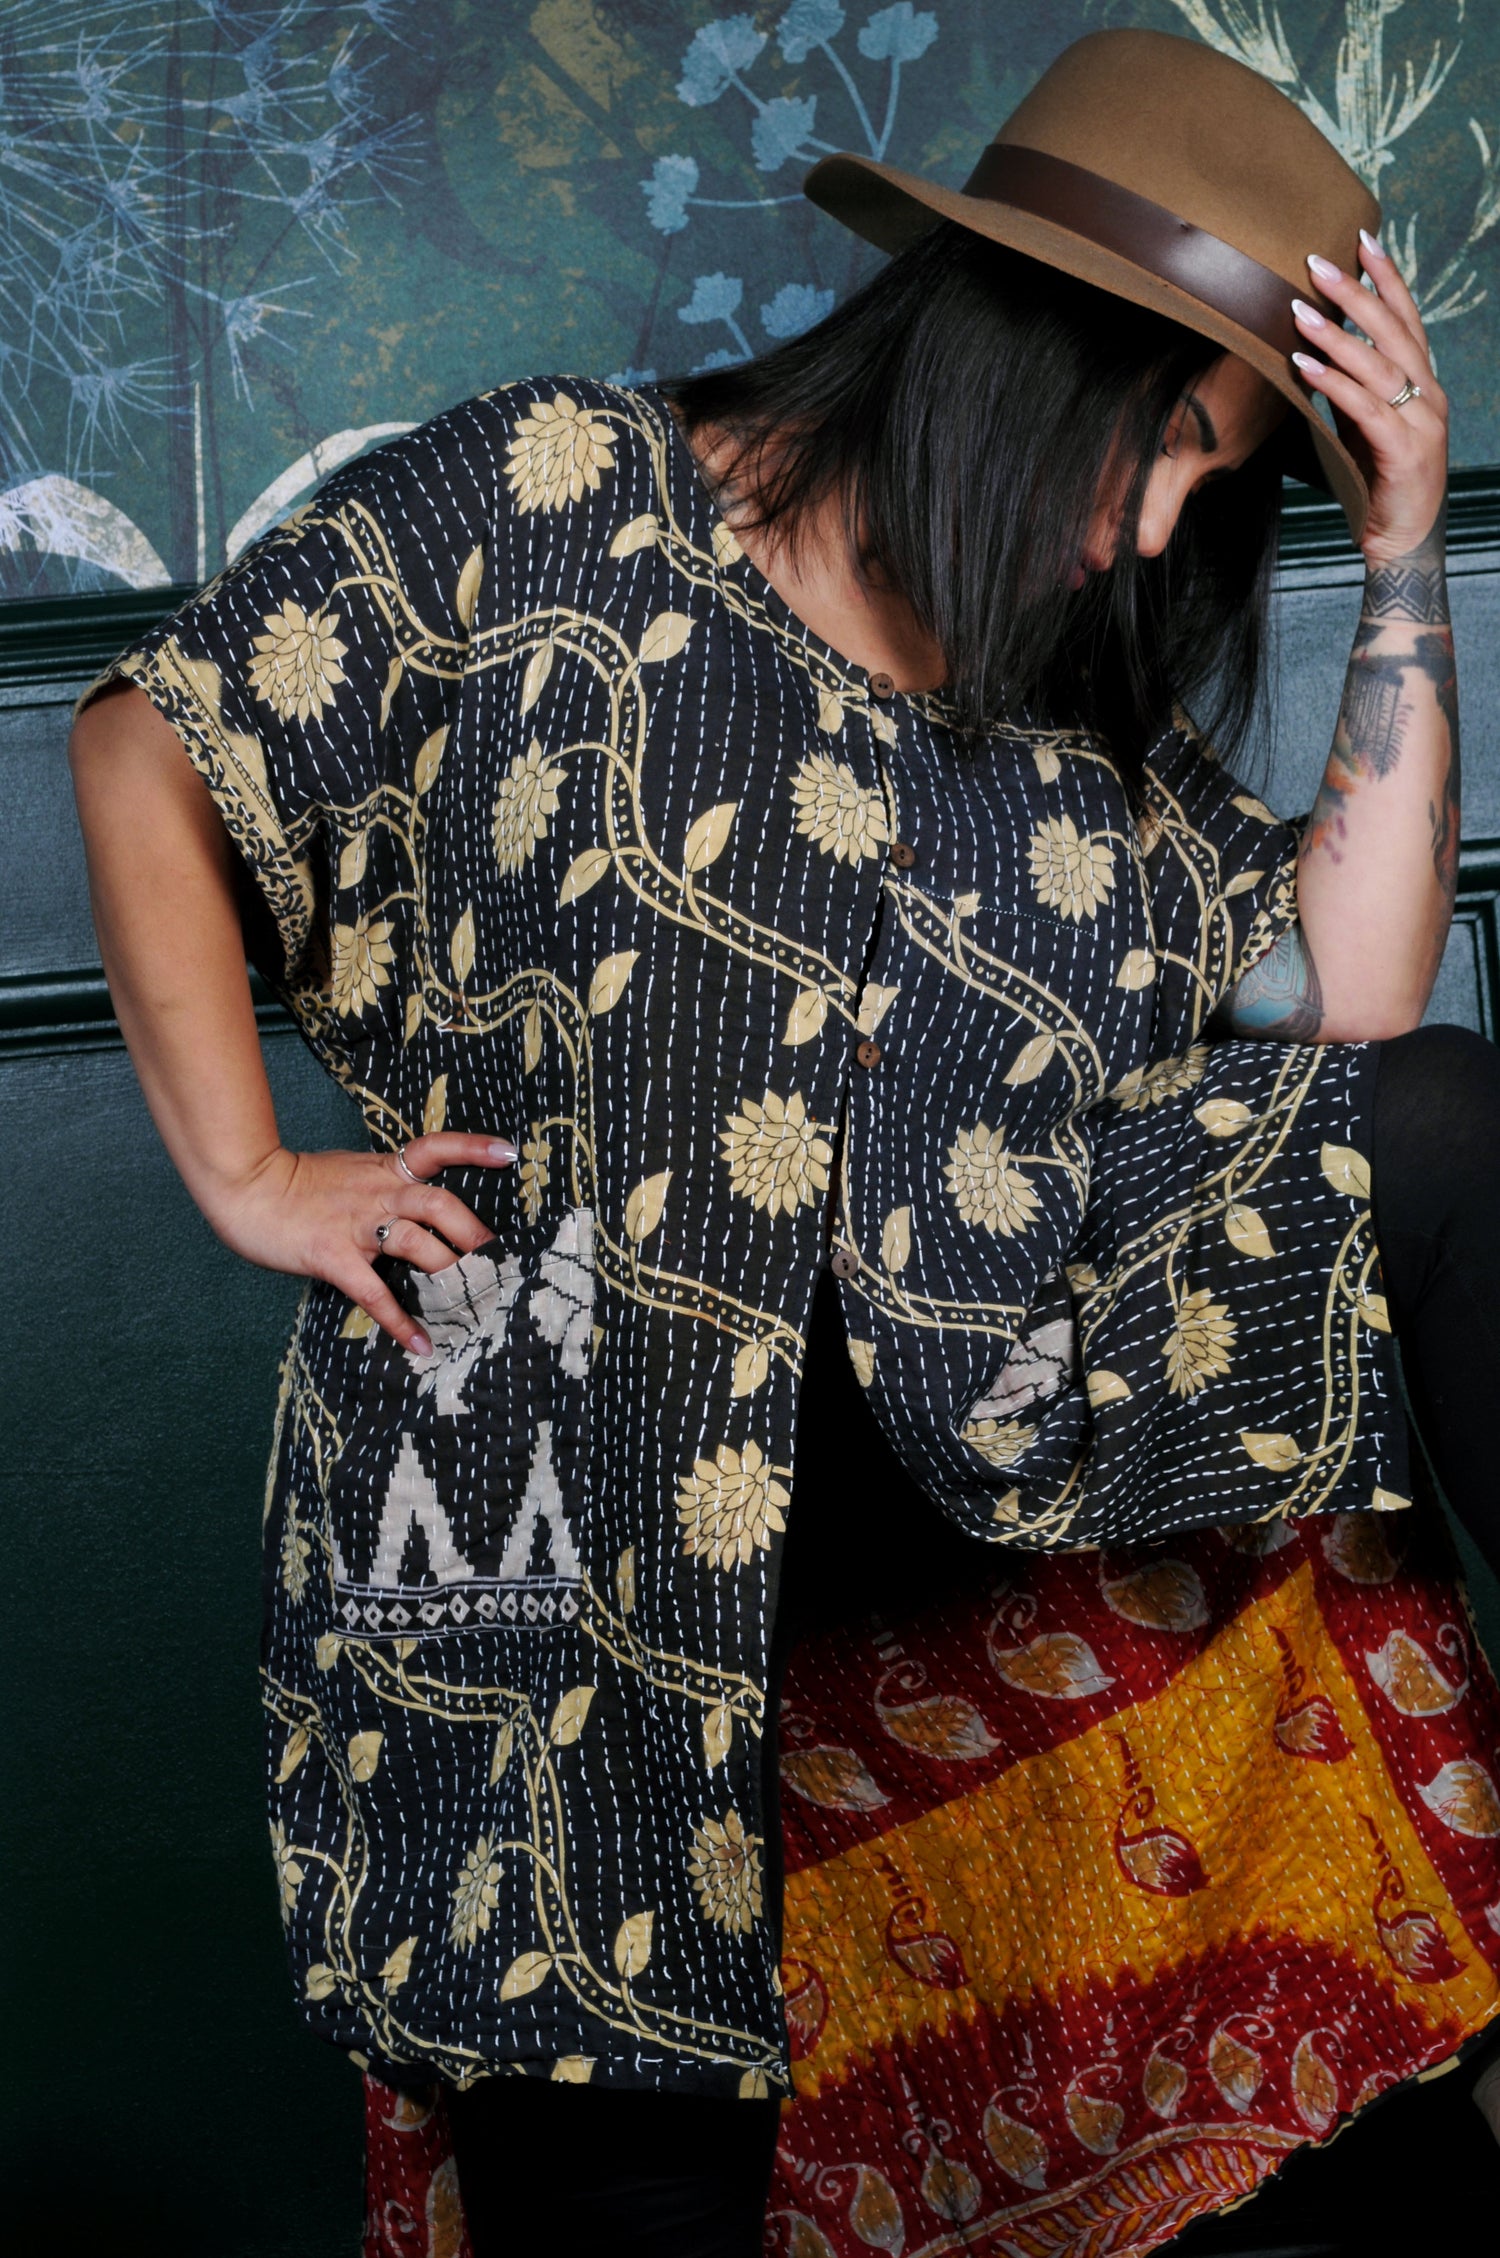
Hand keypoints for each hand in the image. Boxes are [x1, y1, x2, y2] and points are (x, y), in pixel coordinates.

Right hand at [211, 1132, 515, 1354]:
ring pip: (416, 1243)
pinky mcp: (332, 1255)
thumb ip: (383, 1185)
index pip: (435, 1148)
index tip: (508, 1154)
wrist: (245, 1185)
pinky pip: (373, 1291)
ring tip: (475, 1304)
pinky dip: (400, 1320)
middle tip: (500, 1263)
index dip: (473, 1149)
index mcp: (384, 1170)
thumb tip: (414, 1208)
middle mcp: (378, 1193)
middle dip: (475, 1235)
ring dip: (449, 1275)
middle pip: (440, 1204)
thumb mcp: (350, 1171)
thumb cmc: (295, 1183)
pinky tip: (420, 1344)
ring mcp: (356, 1224)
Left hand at [1290, 232, 1448, 567]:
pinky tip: (1305, 365)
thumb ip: (1351, 392)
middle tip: (1318, 261)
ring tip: (1299, 309)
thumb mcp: (1364, 428)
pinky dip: (1333, 384)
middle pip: (1393, 331)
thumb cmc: (1379, 484)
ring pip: (1378, 366)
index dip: (1387, 278)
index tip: (1364, 238)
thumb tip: (1316, 354)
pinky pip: (1365, 409)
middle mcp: (1429, 395)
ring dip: (1337, 334)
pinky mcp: (1404, 452)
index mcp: (1422, 385)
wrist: (1402, 543)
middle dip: (1356, 292)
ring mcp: (1421, 423)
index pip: (1406, 319)